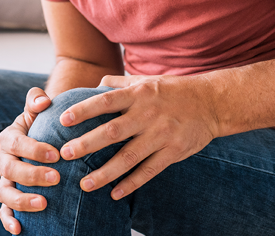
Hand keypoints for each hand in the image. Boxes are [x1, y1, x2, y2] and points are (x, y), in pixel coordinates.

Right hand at [0, 87, 61, 234]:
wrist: (41, 138)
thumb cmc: (42, 124)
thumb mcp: (38, 110)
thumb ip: (37, 100)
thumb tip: (43, 100)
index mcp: (9, 138)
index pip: (17, 144)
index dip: (34, 150)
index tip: (57, 155)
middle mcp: (4, 160)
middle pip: (11, 170)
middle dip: (33, 175)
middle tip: (56, 178)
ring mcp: (5, 181)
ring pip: (5, 193)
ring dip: (22, 200)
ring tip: (43, 204)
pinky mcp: (9, 198)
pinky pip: (4, 211)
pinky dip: (8, 221)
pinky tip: (19, 230)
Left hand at [57, 75, 219, 199]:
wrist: (211, 102)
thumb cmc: (172, 90)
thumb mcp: (146, 81)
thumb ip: (119, 83)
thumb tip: (95, 85)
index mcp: (138, 94)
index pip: (105, 101)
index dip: (84, 110)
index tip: (63, 120)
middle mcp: (147, 114)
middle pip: (113, 131)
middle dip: (87, 144)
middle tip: (65, 154)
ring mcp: (161, 134)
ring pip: (129, 157)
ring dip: (105, 172)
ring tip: (85, 184)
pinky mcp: (174, 151)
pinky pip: (149, 171)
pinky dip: (131, 183)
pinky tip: (114, 193)